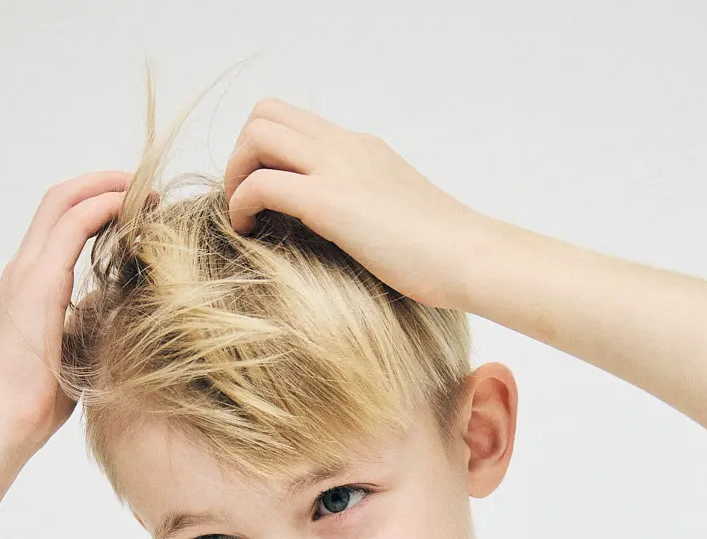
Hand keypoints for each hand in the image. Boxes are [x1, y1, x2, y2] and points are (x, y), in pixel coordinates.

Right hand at [0, 171, 131, 456]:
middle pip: (59, 198)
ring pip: (64, 202)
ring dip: (107, 189)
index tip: (137, 207)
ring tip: (144, 192)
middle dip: (104, 183)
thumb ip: (87, 321)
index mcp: (28, 284)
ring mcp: (25, 273)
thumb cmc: (36, 403)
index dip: (97, 203)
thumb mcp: (73, 352)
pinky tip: (132, 212)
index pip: (60, 220)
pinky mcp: (36, 284)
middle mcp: (23, 270)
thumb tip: (114, 302)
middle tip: (145, 187)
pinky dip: (103, 209)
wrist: (5, 424)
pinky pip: (72, 226)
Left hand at [223, 99, 480, 308]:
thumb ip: (366, 210)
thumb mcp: (398, 216)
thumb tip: (344, 233)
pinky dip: (241, 204)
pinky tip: (249, 233)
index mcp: (361, 150)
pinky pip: (262, 184)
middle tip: (245, 201)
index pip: (295, 120)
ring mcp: (338, 170)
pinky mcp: (331, 203)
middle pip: (266, 112)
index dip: (265, 151)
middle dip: (241, 154)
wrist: (471, 257)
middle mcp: (346, 148)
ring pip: (258, 134)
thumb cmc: (443, 254)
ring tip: (243, 216)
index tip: (265, 193)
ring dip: (236, 172)